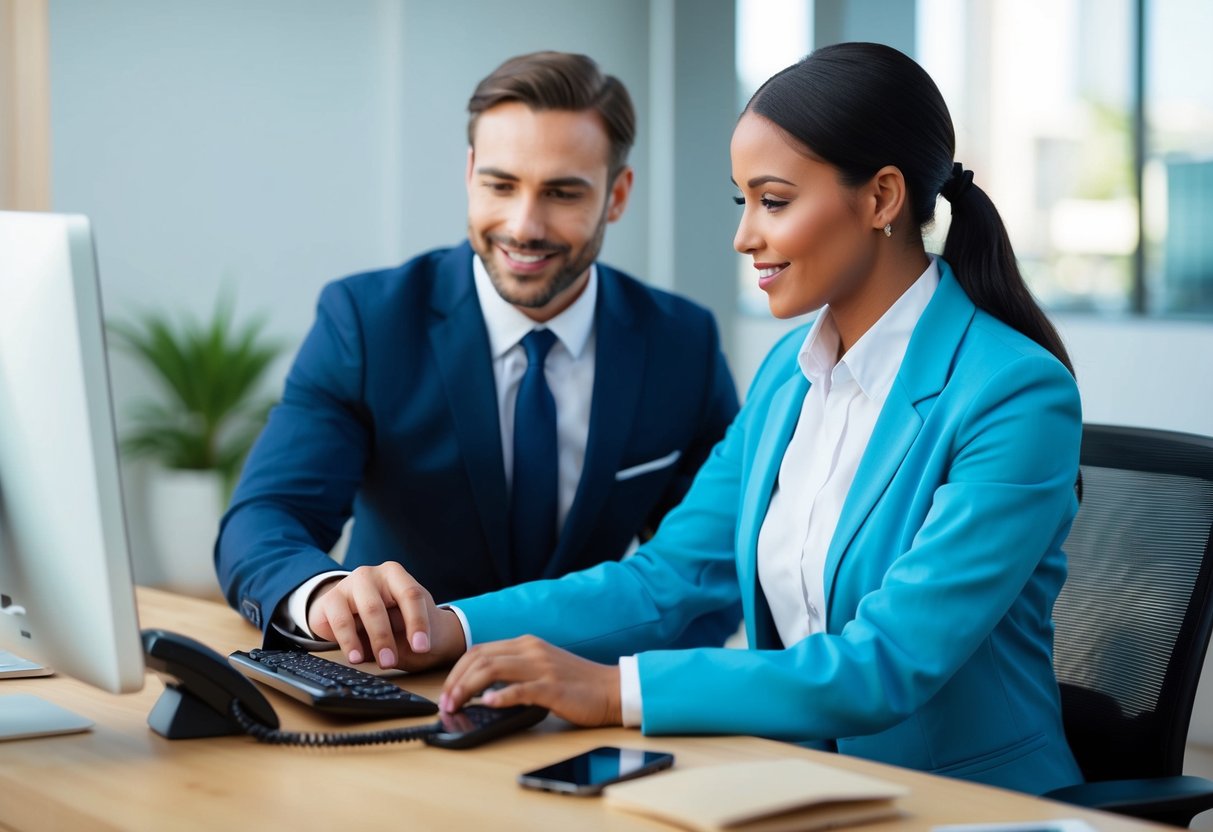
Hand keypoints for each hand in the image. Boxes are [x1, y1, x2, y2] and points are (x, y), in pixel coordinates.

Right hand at [306, 563, 465, 670]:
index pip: (411, 594)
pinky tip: (355, 657)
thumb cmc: (394, 618)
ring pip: (354, 615)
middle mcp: (369, 575)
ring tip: (372, 662)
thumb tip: (411, 650)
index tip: (422, 648)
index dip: (418, 622)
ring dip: (363, 641)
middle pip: (376, 607)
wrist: (362, 616)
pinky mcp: (328, 600)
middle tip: (390, 662)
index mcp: (395, 574)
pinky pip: (336, 622)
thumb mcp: (409, 621)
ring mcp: (346, 585)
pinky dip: (347, 642)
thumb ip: (410, 631)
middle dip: (384, 638)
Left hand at [440, 635, 621, 727]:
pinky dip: (499, 696)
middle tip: (444, 703)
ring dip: (467, 689)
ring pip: (492, 670)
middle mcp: (531, 651)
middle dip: (455, 681)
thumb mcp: (542, 668)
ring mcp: (542, 668)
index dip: (456, 671)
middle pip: (479, 658)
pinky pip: (520, 689)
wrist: (612, 689)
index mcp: (526, 644)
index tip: (446, 691)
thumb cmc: (577, 684)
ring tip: (456, 705)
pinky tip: (487, 704)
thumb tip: (482, 689)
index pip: (479, 651)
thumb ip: (515, 671)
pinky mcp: (553, 688)